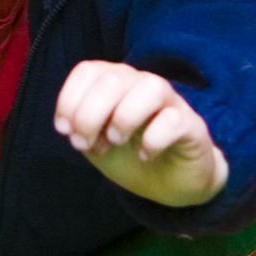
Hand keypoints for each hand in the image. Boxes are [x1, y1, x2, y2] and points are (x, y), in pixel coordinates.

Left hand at [54, 61, 229, 208]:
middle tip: (86, 144)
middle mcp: (142, 84)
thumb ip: (81, 129)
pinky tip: (146, 155)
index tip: (64, 130)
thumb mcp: (96, 144)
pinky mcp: (191, 125)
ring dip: (124, 118)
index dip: (69, 98)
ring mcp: (170, 102)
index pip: (88, 71)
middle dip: (90, 115)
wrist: (171, 184)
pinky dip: (154, 139)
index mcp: (116, 84)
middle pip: (112, 79)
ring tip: (117, 140)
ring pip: (149, 87)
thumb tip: (70, 125)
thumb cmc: (132, 156)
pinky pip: (173, 120)